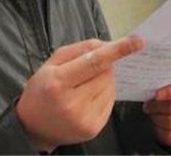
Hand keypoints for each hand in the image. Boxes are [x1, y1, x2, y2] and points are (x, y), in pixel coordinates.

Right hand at [16, 36, 143, 151]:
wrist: (33, 127)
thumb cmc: (42, 91)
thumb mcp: (52, 63)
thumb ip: (79, 50)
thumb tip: (106, 45)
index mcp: (58, 82)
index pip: (95, 62)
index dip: (118, 50)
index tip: (137, 42)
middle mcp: (72, 103)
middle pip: (106, 74)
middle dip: (104, 66)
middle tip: (86, 71)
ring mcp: (84, 119)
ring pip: (110, 87)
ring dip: (104, 80)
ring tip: (83, 87)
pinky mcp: (93, 129)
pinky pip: (110, 101)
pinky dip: (104, 94)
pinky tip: (87, 97)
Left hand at [143, 77, 170, 147]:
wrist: (170, 113)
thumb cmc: (167, 96)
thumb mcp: (166, 86)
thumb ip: (163, 84)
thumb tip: (150, 85)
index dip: (170, 91)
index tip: (156, 94)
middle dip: (157, 107)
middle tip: (147, 106)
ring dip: (157, 118)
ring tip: (152, 114)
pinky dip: (160, 131)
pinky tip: (158, 125)